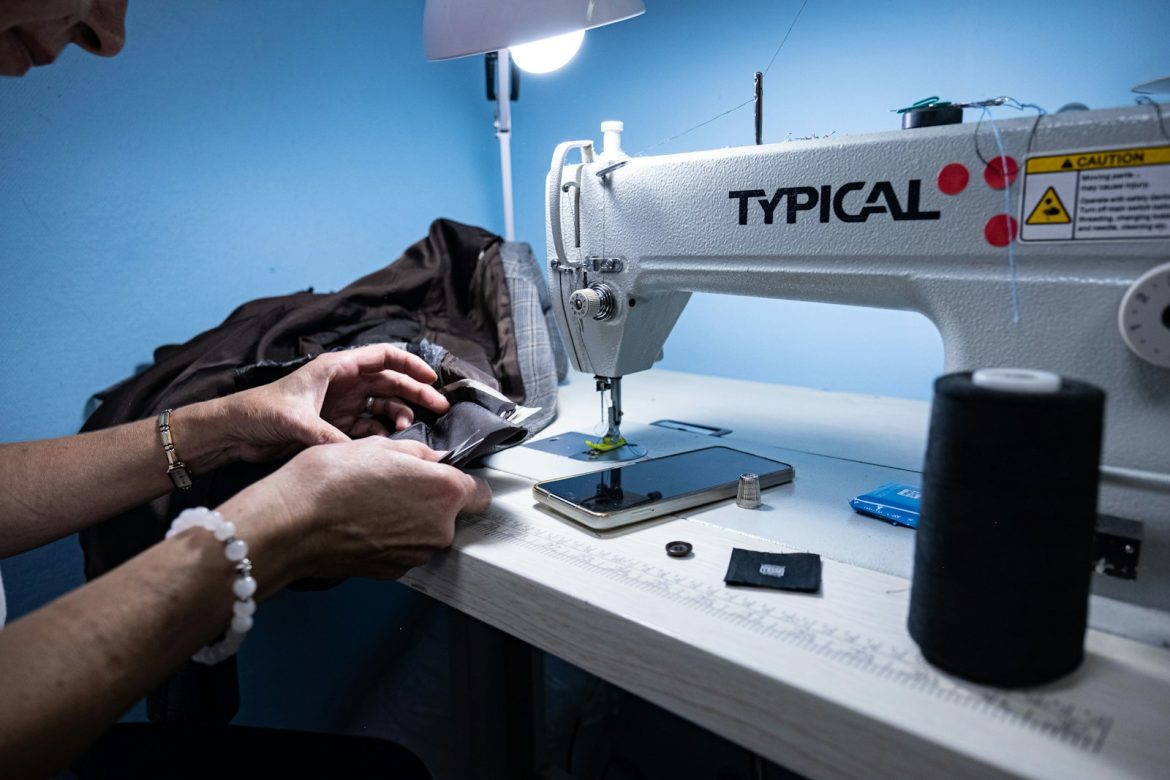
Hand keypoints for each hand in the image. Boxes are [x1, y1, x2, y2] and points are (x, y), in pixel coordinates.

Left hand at [217, 344, 449, 463]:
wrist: (233, 432)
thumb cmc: (259, 411)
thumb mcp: (296, 421)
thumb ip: (328, 437)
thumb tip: (357, 457)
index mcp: (336, 368)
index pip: (383, 356)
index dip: (411, 365)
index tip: (432, 379)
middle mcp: (343, 384)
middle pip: (390, 383)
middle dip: (415, 393)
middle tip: (439, 408)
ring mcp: (341, 406)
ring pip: (383, 407)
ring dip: (399, 418)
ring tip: (407, 432)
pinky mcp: (335, 427)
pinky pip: (368, 429)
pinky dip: (381, 437)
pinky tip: (386, 446)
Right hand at [239, 438, 490, 582]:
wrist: (289, 525)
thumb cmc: (328, 481)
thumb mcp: (378, 447)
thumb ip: (418, 454)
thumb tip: (433, 459)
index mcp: (444, 492)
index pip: (481, 491)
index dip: (464, 480)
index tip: (448, 476)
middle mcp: (438, 529)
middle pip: (454, 514)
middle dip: (434, 500)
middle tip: (399, 483)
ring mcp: (416, 555)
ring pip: (428, 533)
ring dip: (412, 520)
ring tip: (374, 501)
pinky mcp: (393, 571)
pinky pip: (404, 550)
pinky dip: (392, 538)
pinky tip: (365, 522)